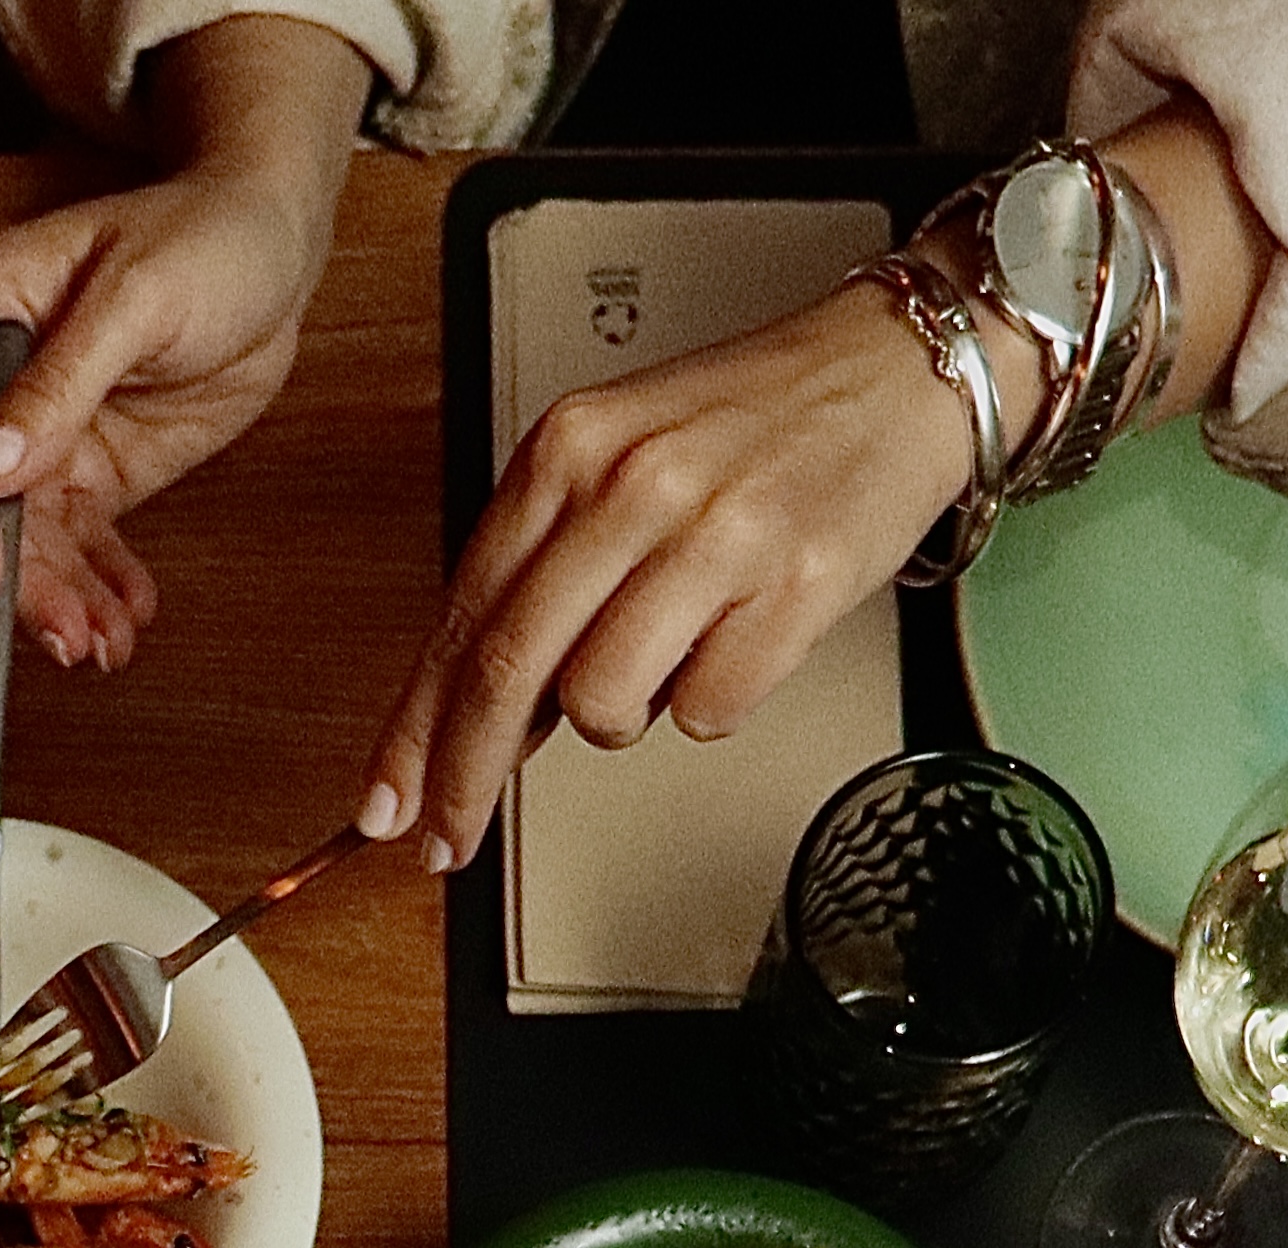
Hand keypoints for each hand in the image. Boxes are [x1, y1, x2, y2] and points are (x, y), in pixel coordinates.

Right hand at [0, 163, 329, 667]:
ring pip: (28, 532)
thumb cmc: (207, 233)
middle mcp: (2, 377)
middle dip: (15, 575)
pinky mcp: (95, 467)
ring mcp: (47, 430)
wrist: (276, 247)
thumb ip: (61, 381)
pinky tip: (124, 617)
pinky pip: (82, 540)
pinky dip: (99, 585)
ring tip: (98, 643)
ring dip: (57, 596)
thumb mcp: (137, 297)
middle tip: (59, 631)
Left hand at [359, 283, 976, 865]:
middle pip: (510, 672)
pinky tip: (738, 637)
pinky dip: (713, 701)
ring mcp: (715, 535)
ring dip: (623, 715)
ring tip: (668, 652)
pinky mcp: (795, 585)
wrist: (899, 370)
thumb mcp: (618, 458)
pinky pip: (708, 709)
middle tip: (450, 836)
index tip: (387, 802)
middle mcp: (631, 485)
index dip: (415, 730)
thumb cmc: (756, 422)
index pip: (463, 617)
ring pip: (604, 704)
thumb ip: (543, 566)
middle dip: (469, 775)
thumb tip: (474, 706)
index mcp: (569, 448)